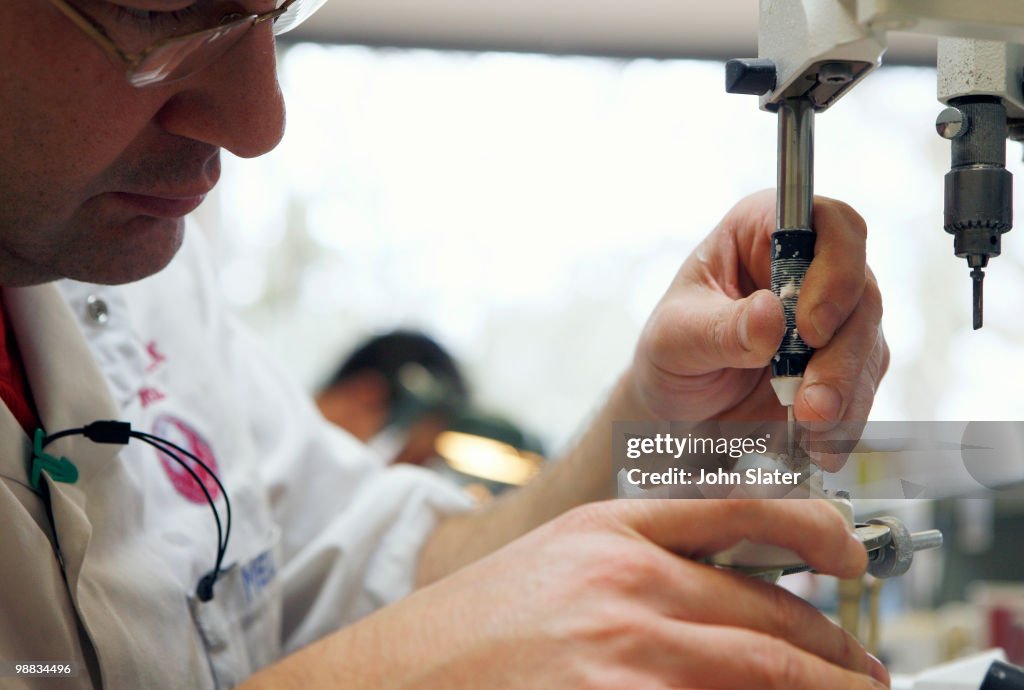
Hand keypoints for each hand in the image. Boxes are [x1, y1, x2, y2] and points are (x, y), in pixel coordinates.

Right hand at [244, 499, 888, 688]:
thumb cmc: (472, 627)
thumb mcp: (560, 561)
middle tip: (866, 673)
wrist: (391, 677)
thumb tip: (726, 590)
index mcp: (611, 528)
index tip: (855, 561)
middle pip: (770, 608)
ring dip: (821, 689)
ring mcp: (628, 651)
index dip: (819, 534)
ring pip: (764, 667)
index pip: (742, 514)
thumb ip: (641, 561)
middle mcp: (627, 579)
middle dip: (835, 650)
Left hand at [630, 191, 887, 440]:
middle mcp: (809, 266)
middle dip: (841, 355)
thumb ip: (720, 328)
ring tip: (811, 431)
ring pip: (868, 344)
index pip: (827, 223)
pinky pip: (863, 387)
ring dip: (846, 393)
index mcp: (763, 233)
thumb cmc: (669, 353)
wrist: (676, 410)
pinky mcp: (843, 363)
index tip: (810, 328)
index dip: (835, 269)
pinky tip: (818, 444)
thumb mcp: (676, 338)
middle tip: (812, 403)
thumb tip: (770, 314)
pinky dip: (845, 420)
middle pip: (860, 293)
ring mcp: (833, 317)